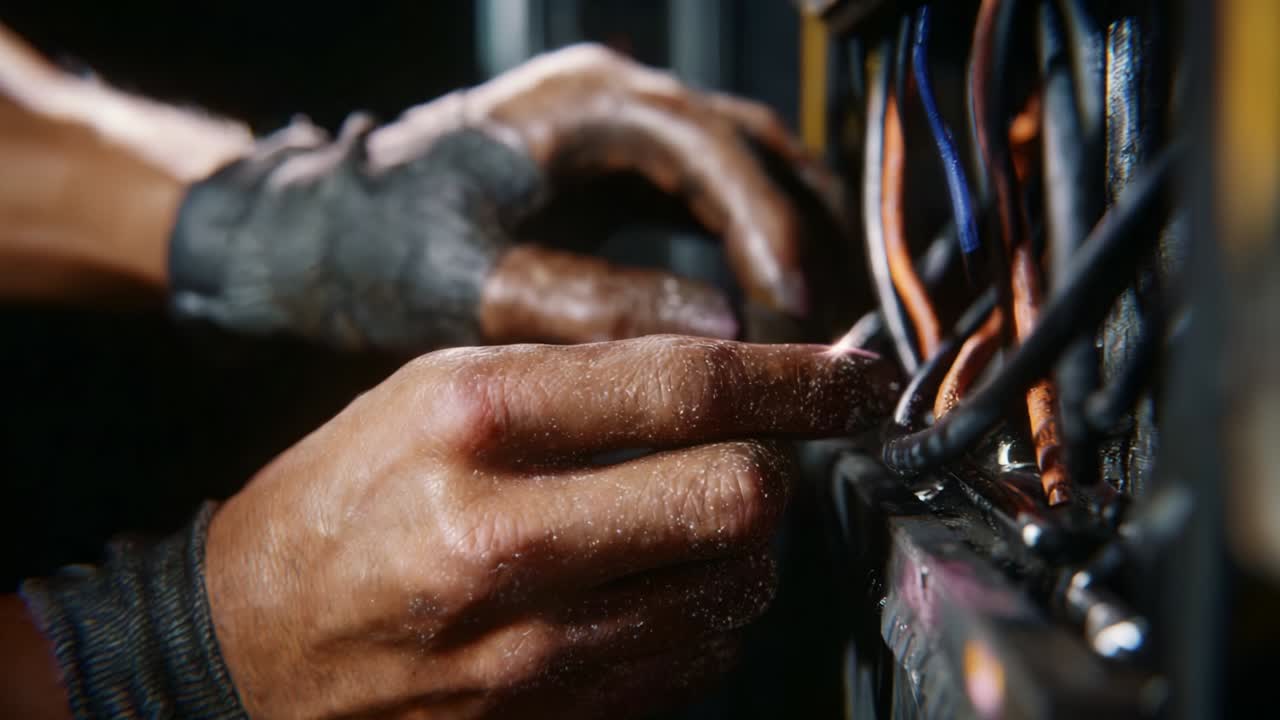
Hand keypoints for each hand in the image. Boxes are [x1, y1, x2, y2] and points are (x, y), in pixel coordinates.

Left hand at [169, 44, 846, 352]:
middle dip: (802, 232)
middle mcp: (612, 95)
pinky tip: (766, 297)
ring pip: (742, 163)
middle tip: (836, 322)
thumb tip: (719, 332)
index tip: (803, 309)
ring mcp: (615, 122)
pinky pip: (709, 188)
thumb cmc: (380, 246)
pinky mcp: (610, 161)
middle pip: (751, 147)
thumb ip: (596, 304)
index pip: (715, 150)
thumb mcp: (480, 282)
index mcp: (585, 103)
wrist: (313, 227)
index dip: (771, 230)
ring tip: (822, 318)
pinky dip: (750, 236)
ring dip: (788, 232)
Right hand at [204, 336, 893, 717]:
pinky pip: (694, 660)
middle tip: (757, 450)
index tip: (857, 374)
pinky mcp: (552, 717)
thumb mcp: (429, 393)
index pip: (688, 387)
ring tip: (686, 521)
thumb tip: (728, 372)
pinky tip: (650, 587)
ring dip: (742, 546)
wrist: (248, 651)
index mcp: (475, 425)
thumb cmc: (341, 499)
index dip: (801, 376)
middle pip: (740, 497)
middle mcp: (508, 538)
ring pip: (735, 587)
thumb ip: (580, 377)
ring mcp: (532, 648)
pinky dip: (701, 614)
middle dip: (776, 468)